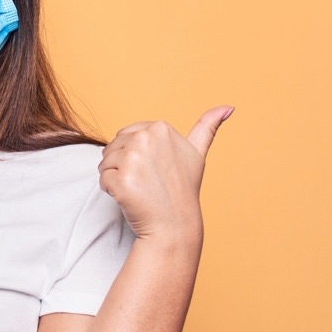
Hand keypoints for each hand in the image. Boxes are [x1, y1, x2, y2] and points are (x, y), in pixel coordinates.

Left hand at [98, 106, 232, 244]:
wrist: (174, 225)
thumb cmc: (183, 190)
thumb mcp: (197, 154)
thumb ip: (208, 127)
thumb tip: (229, 106)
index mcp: (160, 128)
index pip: (126, 135)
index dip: (135, 155)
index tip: (154, 170)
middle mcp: (146, 138)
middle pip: (114, 147)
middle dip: (123, 165)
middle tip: (146, 183)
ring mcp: (133, 158)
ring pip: (106, 162)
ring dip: (115, 178)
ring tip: (138, 190)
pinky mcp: (121, 179)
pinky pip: (103, 180)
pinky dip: (111, 191)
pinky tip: (130, 198)